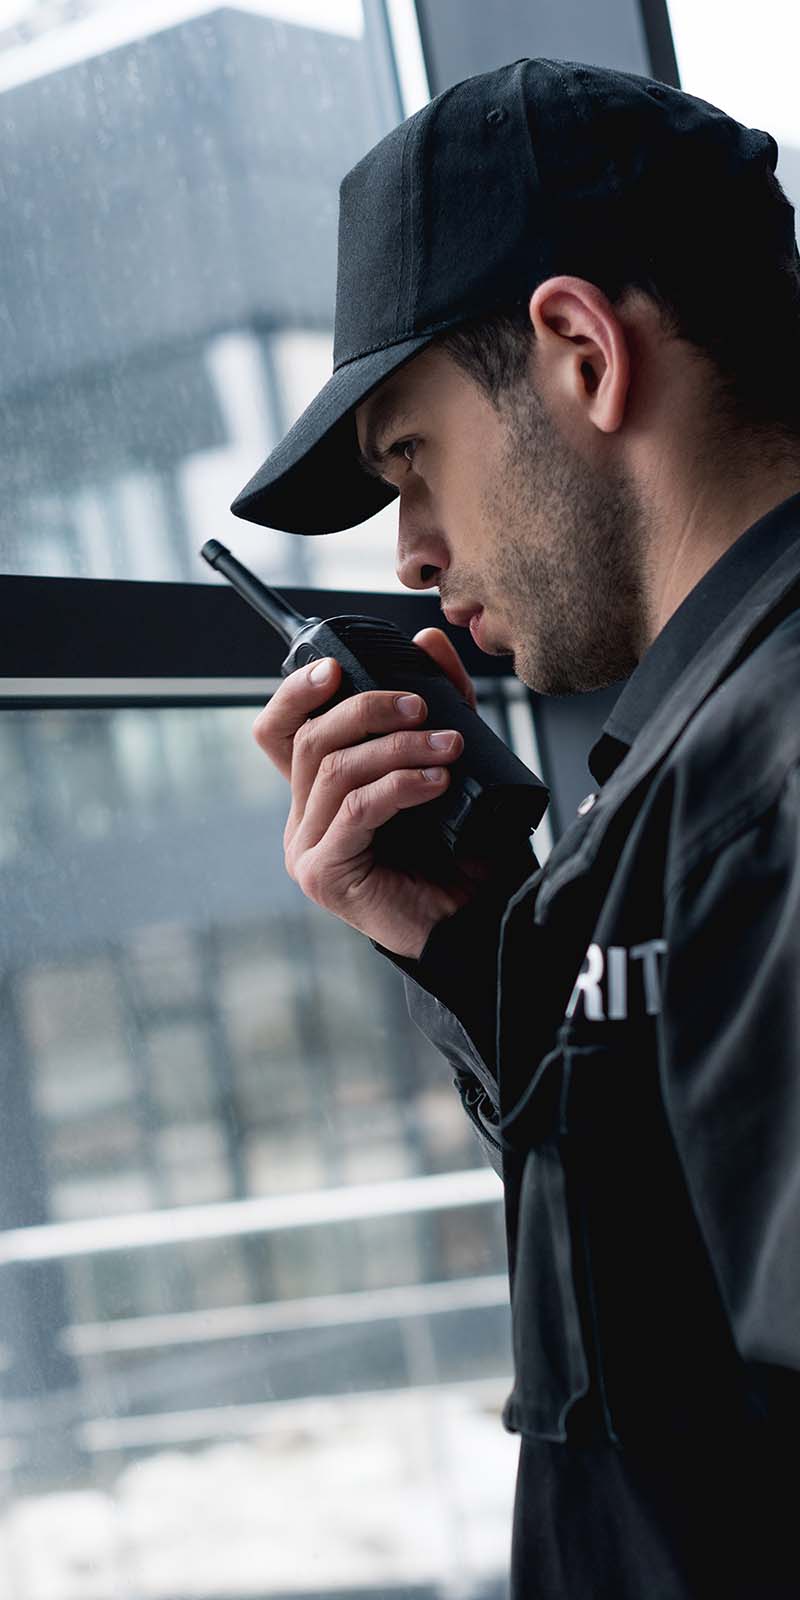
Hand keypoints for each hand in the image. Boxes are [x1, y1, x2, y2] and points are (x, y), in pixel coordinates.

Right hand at [252, 628, 481, 958]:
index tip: (335, 668)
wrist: (483, 921)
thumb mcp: (452, 759)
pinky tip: (437, 782)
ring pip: (334, 770)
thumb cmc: (465, 850)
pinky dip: (398, 786)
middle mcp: (305, 817)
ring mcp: (308, 848)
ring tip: (449, 747)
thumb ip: (441, 701)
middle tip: (422, 706)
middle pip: (309, 739)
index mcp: (322, 791)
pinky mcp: (325, 874)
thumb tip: (424, 640)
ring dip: (396, 747)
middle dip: (367, 709)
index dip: (296, 693)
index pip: (281, 730)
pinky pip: (354, 810)